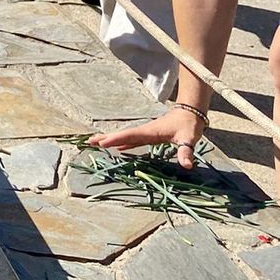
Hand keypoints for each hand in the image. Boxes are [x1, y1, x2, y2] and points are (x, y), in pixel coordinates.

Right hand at [89, 107, 204, 169]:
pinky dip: (122, 143)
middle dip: (105, 138)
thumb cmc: (189, 125)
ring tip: (96, 143)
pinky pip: (132, 140)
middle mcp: (144, 131)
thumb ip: (186, 151)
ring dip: (110, 139)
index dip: (116, 139)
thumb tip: (187, 165)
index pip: (130, 136)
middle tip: (89, 141)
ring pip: (125, 137)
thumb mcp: (189, 138)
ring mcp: (145, 133)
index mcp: (149, 131)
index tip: (103, 143)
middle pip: (122, 135)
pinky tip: (118, 148)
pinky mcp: (149, 136)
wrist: (190, 113)